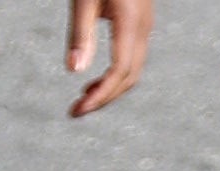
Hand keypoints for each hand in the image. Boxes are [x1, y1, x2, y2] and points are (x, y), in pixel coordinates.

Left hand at [65, 0, 151, 116]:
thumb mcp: (84, 0)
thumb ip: (80, 34)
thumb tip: (75, 70)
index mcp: (130, 22)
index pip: (120, 70)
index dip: (101, 94)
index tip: (80, 109)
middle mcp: (143, 26)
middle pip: (130, 76)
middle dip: (105, 97)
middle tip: (78, 109)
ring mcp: (144, 24)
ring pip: (133, 69)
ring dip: (110, 88)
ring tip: (85, 97)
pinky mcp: (139, 21)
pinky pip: (133, 58)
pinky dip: (116, 75)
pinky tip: (97, 79)